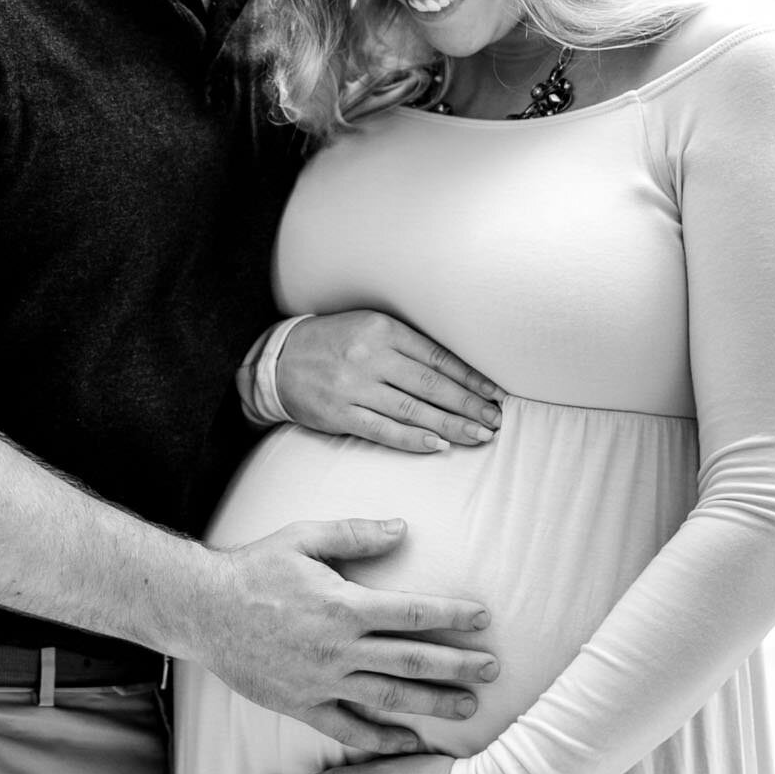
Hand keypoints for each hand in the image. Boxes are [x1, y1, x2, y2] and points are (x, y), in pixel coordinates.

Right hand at [198, 519, 498, 755]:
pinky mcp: (302, 705)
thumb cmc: (255, 569)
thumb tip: (403, 529)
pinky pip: (349, 730)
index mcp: (344, 605)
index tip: (483, 619)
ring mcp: (321, 682)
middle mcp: (339, 648)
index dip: (453, 615)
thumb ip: (355, 533)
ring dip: (433, 703)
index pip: (413, 613)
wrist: (204, 611)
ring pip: (389, 698)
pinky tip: (409, 743)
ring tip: (468, 706)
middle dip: (458, 665)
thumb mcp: (303, 537)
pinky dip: (382, 740)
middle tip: (494, 669)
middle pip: (412, 660)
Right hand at [277, 311, 502, 451]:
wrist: (279, 360)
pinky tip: (438, 445)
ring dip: (450, 426)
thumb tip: (456, 371)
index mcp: (384, 330)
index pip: (437, 357)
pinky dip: (413, 440)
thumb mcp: (369, 328)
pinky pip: (383, 430)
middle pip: (431, 385)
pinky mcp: (341, 413)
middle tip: (495, 420)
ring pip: (413, 410)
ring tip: (478, 436)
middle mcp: (371, 356)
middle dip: (468, 405)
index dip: (470, 377)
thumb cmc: (333, 343)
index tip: (494, 393)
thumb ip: (406, 345)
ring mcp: (355, 386)